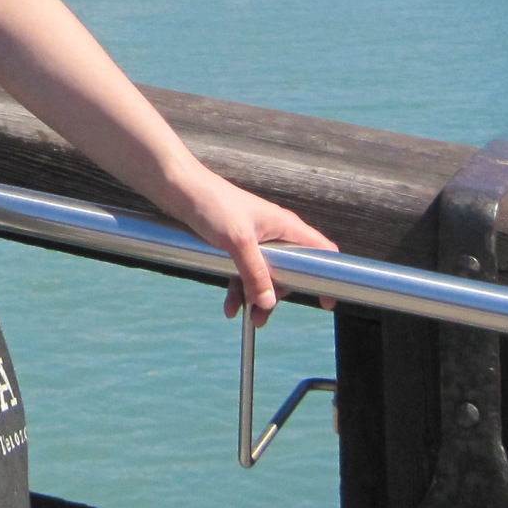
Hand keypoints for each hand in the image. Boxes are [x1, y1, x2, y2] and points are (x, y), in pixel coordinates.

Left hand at [166, 167, 336, 326]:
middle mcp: (275, 233)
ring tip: (248, 318)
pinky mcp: (236, 244)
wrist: (179, 188)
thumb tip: (269, 302)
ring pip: (265, 275)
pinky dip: (239, 289)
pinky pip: (244, 272)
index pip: (320, 251)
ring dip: (256, 297)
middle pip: (290, 270)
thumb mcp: (238, 242)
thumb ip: (255, 273)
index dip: (328, 275)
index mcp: (285, 227)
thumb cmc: (213, 204)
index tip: (326, 300)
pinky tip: (230, 306)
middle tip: (262, 316)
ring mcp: (255, 240)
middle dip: (278, 295)